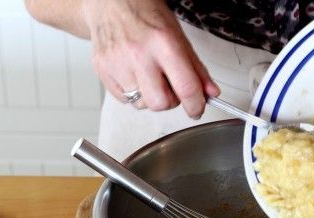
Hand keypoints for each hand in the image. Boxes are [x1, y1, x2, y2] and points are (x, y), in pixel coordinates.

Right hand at [82, 0, 218, 116]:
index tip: (197, 109)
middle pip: (160, 103)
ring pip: (142, 104)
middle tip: (170, 87)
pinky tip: (135, 75)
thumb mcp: (179, 37)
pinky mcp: (102, 70)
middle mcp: (139, 54)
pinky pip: (124, 100)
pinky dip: (134, 93)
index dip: (196, 105)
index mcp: (163, 43)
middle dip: (170, 101)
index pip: (186, 88)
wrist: (112, 1)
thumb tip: (211, 93)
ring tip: (150, 76)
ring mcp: (117, 63)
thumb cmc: (146, 15)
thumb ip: (197, 68)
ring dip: (151, 97)